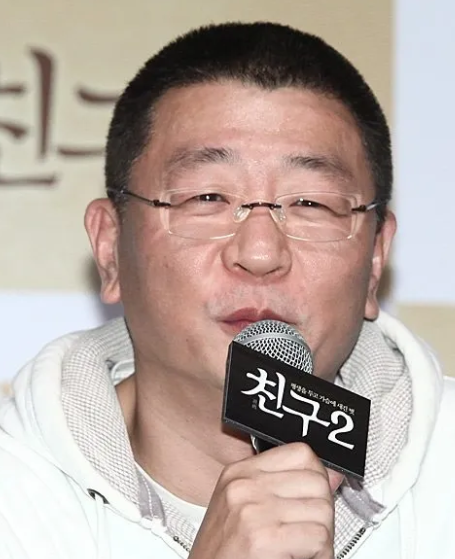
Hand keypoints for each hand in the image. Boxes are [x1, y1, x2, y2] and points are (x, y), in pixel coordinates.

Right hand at [189, 443, 334, 558]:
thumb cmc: (224, 554)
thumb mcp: (244, 509)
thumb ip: (283, 487)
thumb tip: (331, 475)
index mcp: (239, 473)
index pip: (300, 453)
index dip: (316, 477)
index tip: (313, 498)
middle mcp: (243, 486)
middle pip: (316, 481)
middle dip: (322, 510)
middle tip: (309, 531)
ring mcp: (252, 510)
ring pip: (323, 510)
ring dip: (322, 536)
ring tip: (304, 547)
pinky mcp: (263, 538)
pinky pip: (318, 537)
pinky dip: (320, 554)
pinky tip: (302, 557)